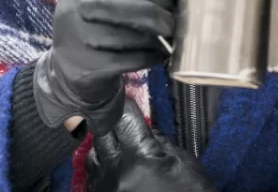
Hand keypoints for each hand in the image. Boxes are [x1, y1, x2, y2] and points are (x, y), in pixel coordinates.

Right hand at [34, 0, 173, 134]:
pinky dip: (147, 57)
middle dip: (151, 12)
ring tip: (168, 39)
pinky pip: (125, 60)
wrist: (68, 75)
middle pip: (114, 5)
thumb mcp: (98, 8)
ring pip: (121, 36)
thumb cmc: (95, 32)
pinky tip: (158, 55)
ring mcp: (76, 42)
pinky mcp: (86, 68)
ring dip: (152, 38)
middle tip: (172, 22)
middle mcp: (70, 13)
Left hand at [88, 100, 215, 191]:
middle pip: (102, 134)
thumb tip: (144, 128)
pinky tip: (117, 166)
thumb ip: (160, 142)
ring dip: (104, 146)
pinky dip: (103, 168)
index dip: (125, 104)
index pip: (122, 117)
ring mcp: (106, 191)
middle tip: (121, 116)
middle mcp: (116, 174)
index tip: (125, 96)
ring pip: (93, 156)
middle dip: (113, 123)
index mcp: (139, 158)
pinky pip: (95, 178)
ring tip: (119, 142)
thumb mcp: (185, 164)